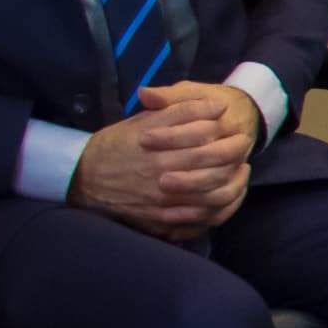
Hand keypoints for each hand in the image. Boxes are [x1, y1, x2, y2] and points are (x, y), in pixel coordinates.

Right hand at [68, 80, 257, 235]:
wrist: (83, 178)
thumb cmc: (116, 145)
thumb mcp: (143, 121)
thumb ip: (179, 110)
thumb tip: (216, 106)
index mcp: (158, 148)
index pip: (204, 137)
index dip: (225, 130)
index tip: (235, 125)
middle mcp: (162, 176)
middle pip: (214, 166)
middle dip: (235, 153)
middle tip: (244, 145)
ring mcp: (163, 202)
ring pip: (213, 196)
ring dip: (234, 183)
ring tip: (240, 170)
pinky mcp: (162, 222)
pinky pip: (201, 219)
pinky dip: (221, 208)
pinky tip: (228, 195)